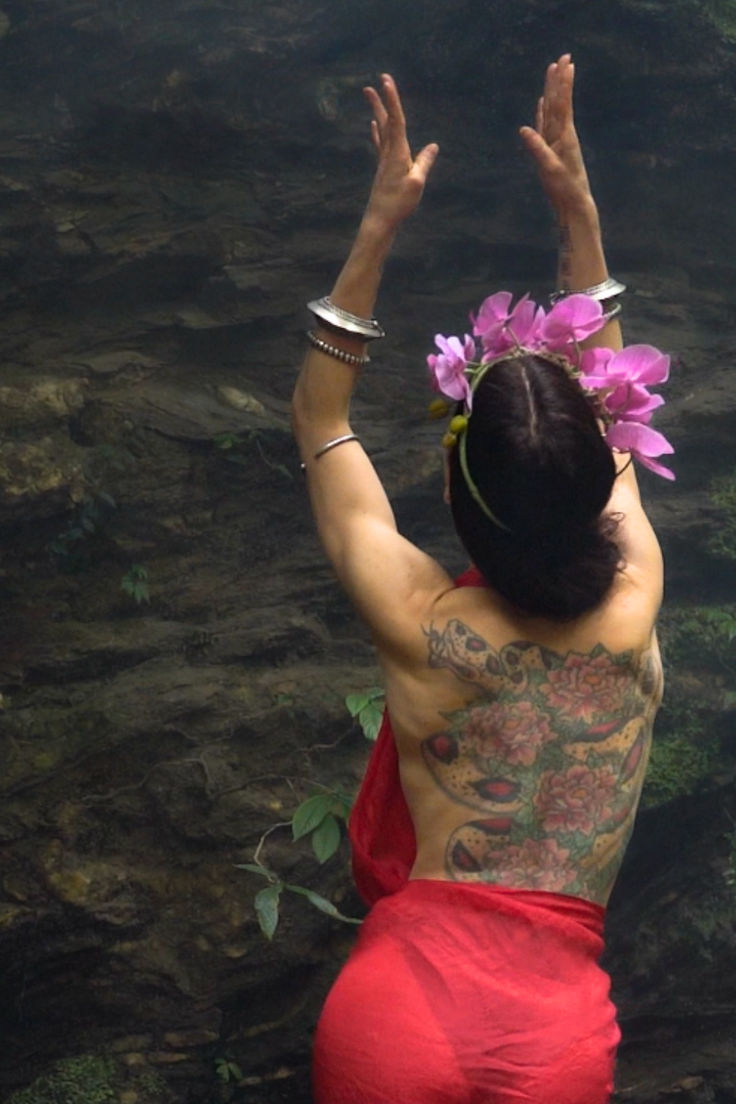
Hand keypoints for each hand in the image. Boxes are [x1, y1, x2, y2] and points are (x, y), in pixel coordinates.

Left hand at [362, 74, 438, 231]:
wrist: (379, 222)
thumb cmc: (398, 205)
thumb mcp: (416, 184)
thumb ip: (424, 163)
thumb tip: (433, 145)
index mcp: (398, 154)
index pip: (396, 121)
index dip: (392, 99)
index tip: (386, 80)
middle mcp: (388, 154)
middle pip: (385, 121)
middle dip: (381, 101)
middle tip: (373, 82)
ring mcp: (384, 161)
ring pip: (381, 130)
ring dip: (378, 111)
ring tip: (371, 95)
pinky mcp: (383, 169)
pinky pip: (380, 143)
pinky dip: (378, 131)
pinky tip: (374, 125)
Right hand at [519, 54, 593, 216]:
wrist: (574, 204)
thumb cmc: (564, 189)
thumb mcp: (550, 170)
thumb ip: (538, 149)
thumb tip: (524, 129)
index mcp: (564, 136)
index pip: (562, 104)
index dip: (563, 84)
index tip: (565, 63)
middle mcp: (562, 134)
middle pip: (560, 101)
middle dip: (560, 79)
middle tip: (563, 56)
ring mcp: (557, 141)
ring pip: (553, 109)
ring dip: (553, 90)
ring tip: (553, 71)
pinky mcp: (552, 149)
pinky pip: (546, 124)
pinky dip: (544, 111)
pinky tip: (543, 102)